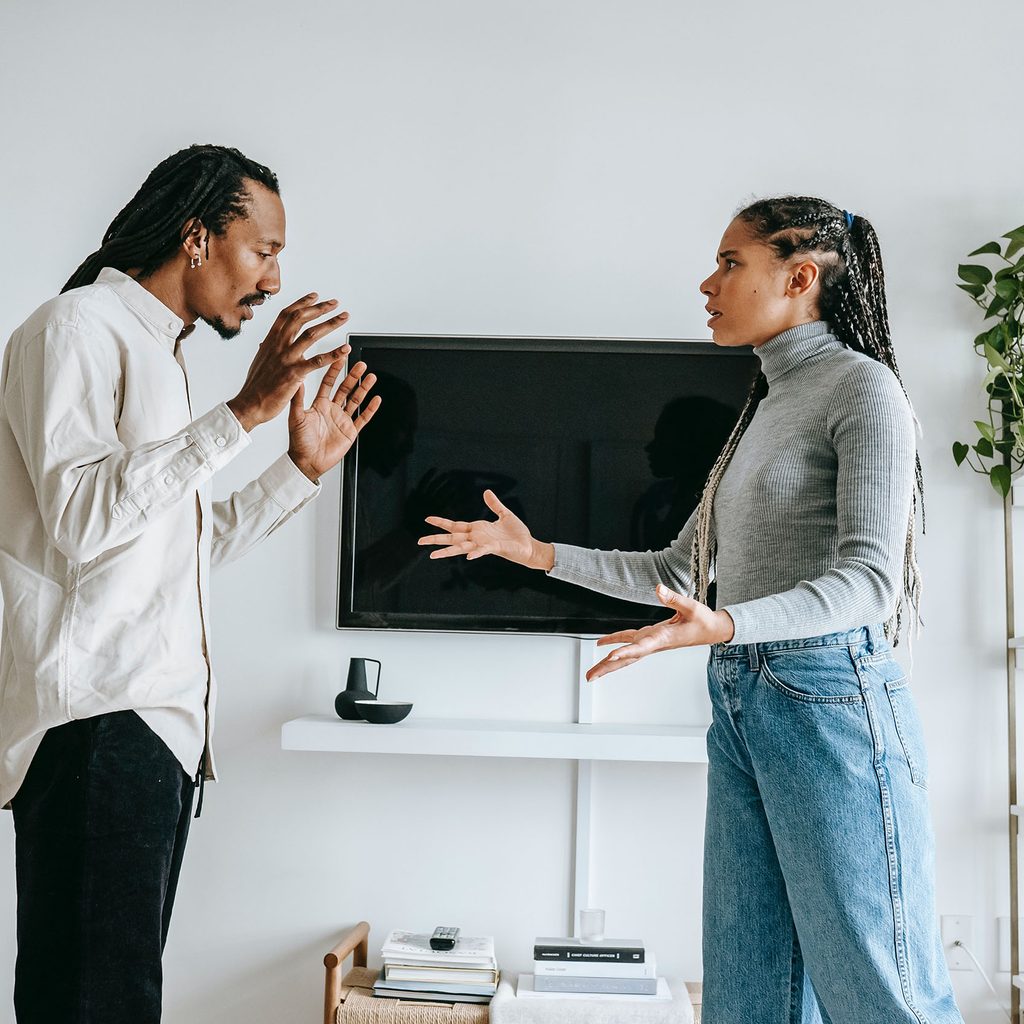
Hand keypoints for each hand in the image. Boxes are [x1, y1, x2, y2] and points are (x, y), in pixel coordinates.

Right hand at [227, 293, 351, 430]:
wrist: (249, 405)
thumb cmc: (255, 387)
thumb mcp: (259, 362)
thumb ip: (266, 350)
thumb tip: (265, 342)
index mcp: (270, 341)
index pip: (286, 315)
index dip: (302, 303)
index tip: (314, 296)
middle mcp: (278, 345)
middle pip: (300, 318)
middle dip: (320, 308)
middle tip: (335, 303)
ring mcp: (286, 358)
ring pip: (311, 334)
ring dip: (330, 323)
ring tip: (344, 318)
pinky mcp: (294, 373)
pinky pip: (318, 361)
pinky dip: (334, 354)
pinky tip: (345, 350)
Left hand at [287, 359, 381, 481]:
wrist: (307, 462)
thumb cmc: (299, 442)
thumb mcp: (296, 417)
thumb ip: (298, 399)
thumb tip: (297, 381)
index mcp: (319, 405)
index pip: (328, 383)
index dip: (334, 370)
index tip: (340, 357)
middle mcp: (332, 410)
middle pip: (345, 389)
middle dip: (353, 376)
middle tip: (361, 364)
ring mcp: (342, 420)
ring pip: (356, 400)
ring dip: (364, 388)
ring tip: (371, 376)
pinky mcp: (350, 431)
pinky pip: (363, 418)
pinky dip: (370, 409)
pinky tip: (376, 399)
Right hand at [418, 489, 553, 569]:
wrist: (529, 546)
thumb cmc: (517, 534)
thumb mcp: (505, 515)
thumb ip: (494, 505)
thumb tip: (486, 492)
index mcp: (477, 529)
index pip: (455, 526)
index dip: (441, 522)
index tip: (427, 519)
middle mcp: (477, 538)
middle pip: (452, 538)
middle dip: (435, 539)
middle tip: (419, 541)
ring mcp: (484, 544)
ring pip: (461, 548)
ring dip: (447, 551)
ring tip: (432, 555)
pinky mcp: (494, 548)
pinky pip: (482, 551)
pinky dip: (475, 553)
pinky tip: (467, 557)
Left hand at [586, 584, 734, 680]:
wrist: (712, 631)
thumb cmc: (703, 620)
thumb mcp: (691, 607)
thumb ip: (674, 598)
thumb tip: (658, 589)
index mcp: (663, 638)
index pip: (641, 647)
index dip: (625, 652)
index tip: (609, 657)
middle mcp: (654, 643)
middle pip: (627, 658)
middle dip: (608, 668)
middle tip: (589, 677)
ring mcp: (651, 642)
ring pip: (626, 654)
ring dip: (608, 663)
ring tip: (591, 672)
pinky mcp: (651, 637)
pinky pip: (629, 642)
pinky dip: (615, 642)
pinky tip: (602, 644)